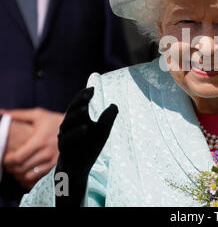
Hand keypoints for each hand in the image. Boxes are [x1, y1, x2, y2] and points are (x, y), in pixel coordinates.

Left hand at [1, 108, 63, 188]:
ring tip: (18, 168)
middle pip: (22, 168)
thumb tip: (2, 113)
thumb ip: (19, 115)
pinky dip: (30, 178)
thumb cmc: (53, 121)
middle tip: (8, 164)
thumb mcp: (38, 115)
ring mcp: (54, 161)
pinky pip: (40, 179)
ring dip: (20, 174)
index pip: (18, 158)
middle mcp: (47, 153)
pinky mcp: (57, 166)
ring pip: (30, 176)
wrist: (76, 127)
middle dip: (11, 168)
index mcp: (40, 140)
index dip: (8, 161)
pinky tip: (28, 172)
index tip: (5, 158)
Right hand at [55, 87, 117, 206]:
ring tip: (86, 108)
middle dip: (79, 101)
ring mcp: (64, 137)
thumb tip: (114, 105)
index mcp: (77, 120)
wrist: (78, 168)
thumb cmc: (89, 147)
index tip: (93, 88)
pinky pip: (68, 140)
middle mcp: (68, 126)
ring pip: (67, 123)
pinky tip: (85, 128)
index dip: (83, 95)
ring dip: (77, 115)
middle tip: (89, 93)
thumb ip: (107, 118)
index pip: (78, 104)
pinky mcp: (64, 149)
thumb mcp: (102, 132)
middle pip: (71, 110)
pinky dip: (76, 133)